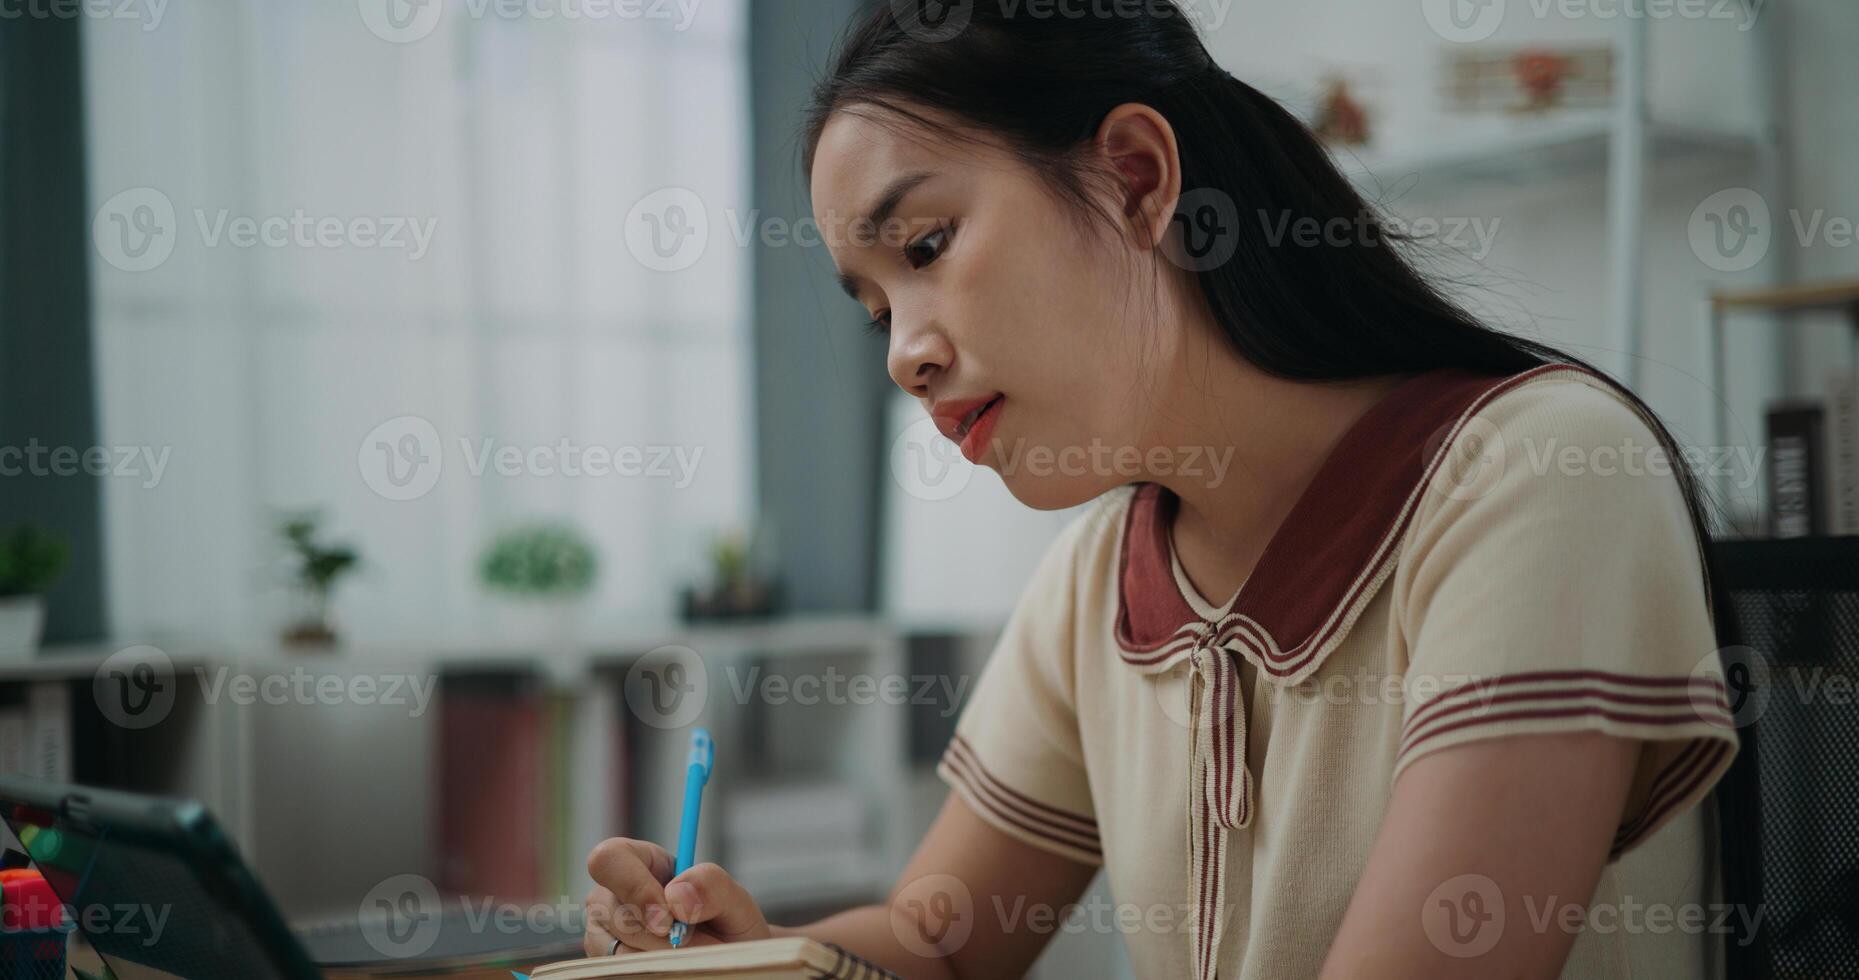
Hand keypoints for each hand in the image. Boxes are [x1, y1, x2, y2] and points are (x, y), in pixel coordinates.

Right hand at [583, 837, 772, 956]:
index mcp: (641, 862)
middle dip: (655, 935)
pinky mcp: (604, 962)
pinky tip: (670, 967)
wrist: (725, 964)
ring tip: (686, 956)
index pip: (610, 857)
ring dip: (657, 958)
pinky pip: (617, 971)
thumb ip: (712, 885)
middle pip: (608, 910)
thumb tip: (675, 893)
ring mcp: (603, 931)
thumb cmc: (728, 928)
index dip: (634, 887)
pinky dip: (651, 972)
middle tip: (686, 944)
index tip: (668, 919)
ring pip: (614, 948)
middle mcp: (611, 894)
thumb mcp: (734, 901)